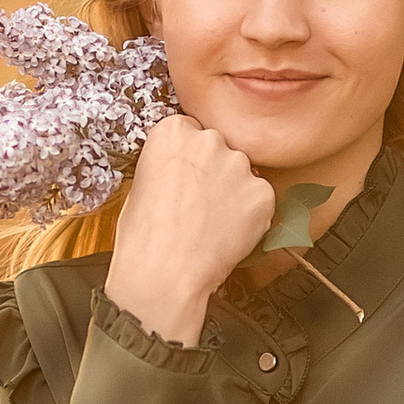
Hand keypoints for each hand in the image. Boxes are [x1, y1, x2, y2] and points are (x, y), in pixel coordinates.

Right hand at [107, 114, 275, 346]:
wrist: (165, 272)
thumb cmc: (144, 236)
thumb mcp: (141, 184)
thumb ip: (169, 164)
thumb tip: (183, 169)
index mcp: (173, 131)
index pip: (192, 132)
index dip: (189, 160)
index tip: (185, 178)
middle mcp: (210, 140)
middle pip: (220, 148)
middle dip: (214, 171)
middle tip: (199, 204)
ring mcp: (239, 165)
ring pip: (242, 174)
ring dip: (234, 192)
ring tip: (212, 224)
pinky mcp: (262, 193)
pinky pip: (260, 199)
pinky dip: (251, 215)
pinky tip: (228, 234)